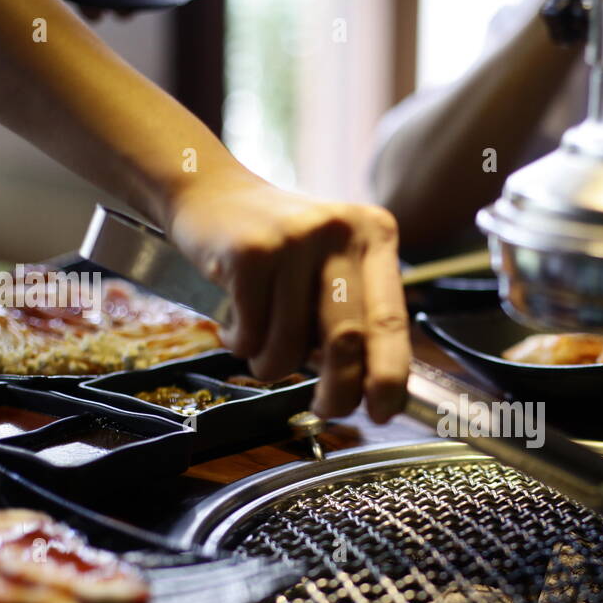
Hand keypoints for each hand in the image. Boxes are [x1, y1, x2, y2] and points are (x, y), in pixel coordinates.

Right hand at [166, 171, 410, 422]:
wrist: (210, 191)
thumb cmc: (279, 247)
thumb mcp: (330, 266)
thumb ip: (355, 315)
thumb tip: (371, 390)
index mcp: (375, 235)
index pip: (392, 318)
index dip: (390, 374)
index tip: (383, 411)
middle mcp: (341, 230)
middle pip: (348, 338)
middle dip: (337, 390)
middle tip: (325, 409)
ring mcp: (294, 237)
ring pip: (293, 344)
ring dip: (273, 366)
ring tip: (262, 346)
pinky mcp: (249, 251)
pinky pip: (252, 334)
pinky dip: (242, 345)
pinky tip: (236, 325)